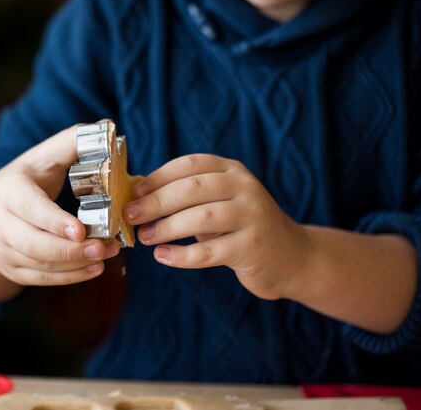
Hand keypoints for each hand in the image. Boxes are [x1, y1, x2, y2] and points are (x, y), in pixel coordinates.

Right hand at [0, 124, 120, 287]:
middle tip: (105, 245)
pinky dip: (69, 277)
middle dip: (71, 249)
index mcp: (9, 192)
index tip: (81, 230)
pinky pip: (42, 279)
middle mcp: (2, 225)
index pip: (31, 210)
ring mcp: (6, 251)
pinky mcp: (14, 270)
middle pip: (35, 244)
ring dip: (76, 263)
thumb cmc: (23, 180)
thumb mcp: (41, 157)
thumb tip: (107, 127)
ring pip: (41, 264)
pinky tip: (95, 268)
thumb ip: (72, 142)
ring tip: (108, 253)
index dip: (54, 221)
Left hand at [123, 154, 309, 299]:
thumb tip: (137, 196)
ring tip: (144, 237)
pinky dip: (181, 255)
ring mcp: (252, 217)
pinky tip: (163, 256)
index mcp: (232, 170)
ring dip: (167, 227)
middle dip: (156, 202)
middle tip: (131, 215)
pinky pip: (210, 252)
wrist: (289, 256)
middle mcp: (245, 188)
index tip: (134, 192)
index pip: (190, 164)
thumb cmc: (240, 227)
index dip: (158, 177)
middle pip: (193, 188)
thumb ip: (187, 196)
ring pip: (201, 218)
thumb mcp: (218, 202)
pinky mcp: (253, 248)